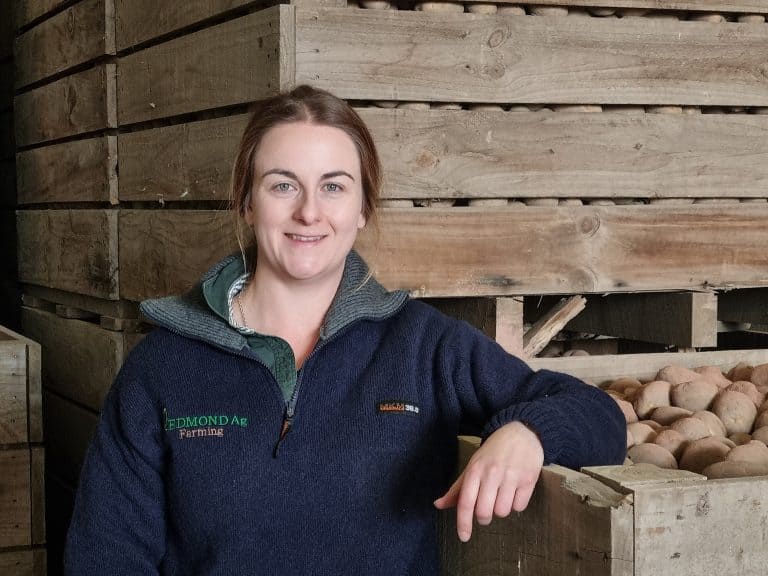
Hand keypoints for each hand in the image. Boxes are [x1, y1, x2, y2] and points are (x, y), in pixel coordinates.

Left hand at [433, 422, 543, 541]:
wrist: (520, 432)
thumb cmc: (493, 452)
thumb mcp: (472, 465)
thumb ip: (457, 488)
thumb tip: (438, 505)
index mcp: (475, 470)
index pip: (466, 502)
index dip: (463, 522)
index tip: (464, 537)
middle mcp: (492, 473)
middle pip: (484, 512)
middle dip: (484, 517)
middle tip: (486, 510)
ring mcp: (511, 476)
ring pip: (503, 512)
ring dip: (501, 509)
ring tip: (502, 495)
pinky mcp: (529, 479)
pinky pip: (519, 506)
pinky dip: (516, 504)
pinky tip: (514, 491)